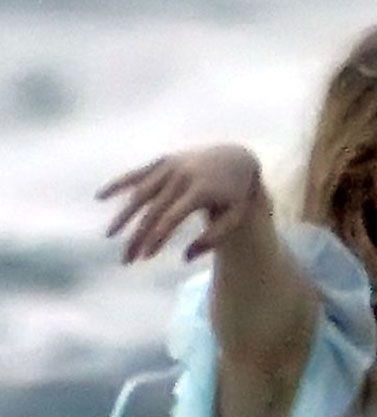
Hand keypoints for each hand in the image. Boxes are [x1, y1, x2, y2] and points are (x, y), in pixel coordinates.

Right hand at [97, 144, 263, 262]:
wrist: (236, 156)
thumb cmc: (236, 193)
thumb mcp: (235, 216)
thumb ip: (215, 238)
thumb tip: (185, 259)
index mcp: (200, 190)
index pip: (172, 218)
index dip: (157, 237)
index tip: (146, 256)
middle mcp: (182, 176)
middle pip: (153, 210)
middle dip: (138, 236)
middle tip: (126, 259)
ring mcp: (170, 166)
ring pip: (140, 193)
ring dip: (124, 215)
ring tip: (110, 235)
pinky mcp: (163, 160)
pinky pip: (137, 173)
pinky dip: (119, 183)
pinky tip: (100, 196)